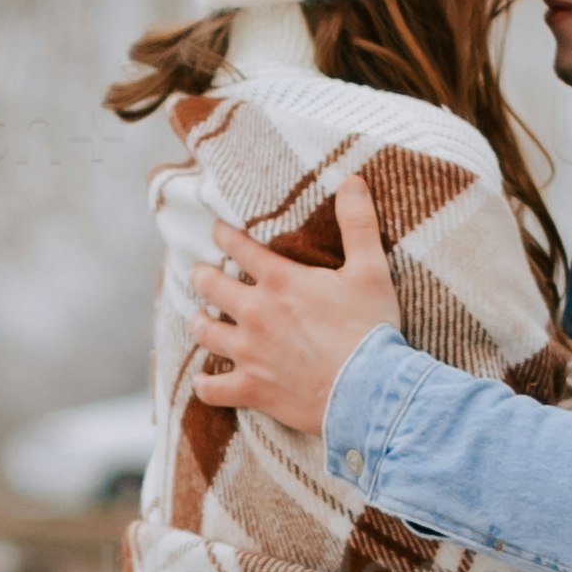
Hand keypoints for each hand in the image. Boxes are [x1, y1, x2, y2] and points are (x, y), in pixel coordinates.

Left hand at [190, 178, 401, 428]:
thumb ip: (359, 224)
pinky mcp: (252, 389)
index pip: (239, 247)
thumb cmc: (371, 330)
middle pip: (211, 286)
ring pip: (205, 333)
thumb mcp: (371, 270)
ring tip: (200, 318)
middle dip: (203, 276)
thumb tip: (353, 180)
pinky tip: (205, 382)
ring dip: (200, 323)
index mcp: (280, 281)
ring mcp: (249, 353)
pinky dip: (206, 385)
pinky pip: (213, 389)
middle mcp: (255, 314)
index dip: (224, 235)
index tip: (216, 230)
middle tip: (200, 273)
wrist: (370, 391)